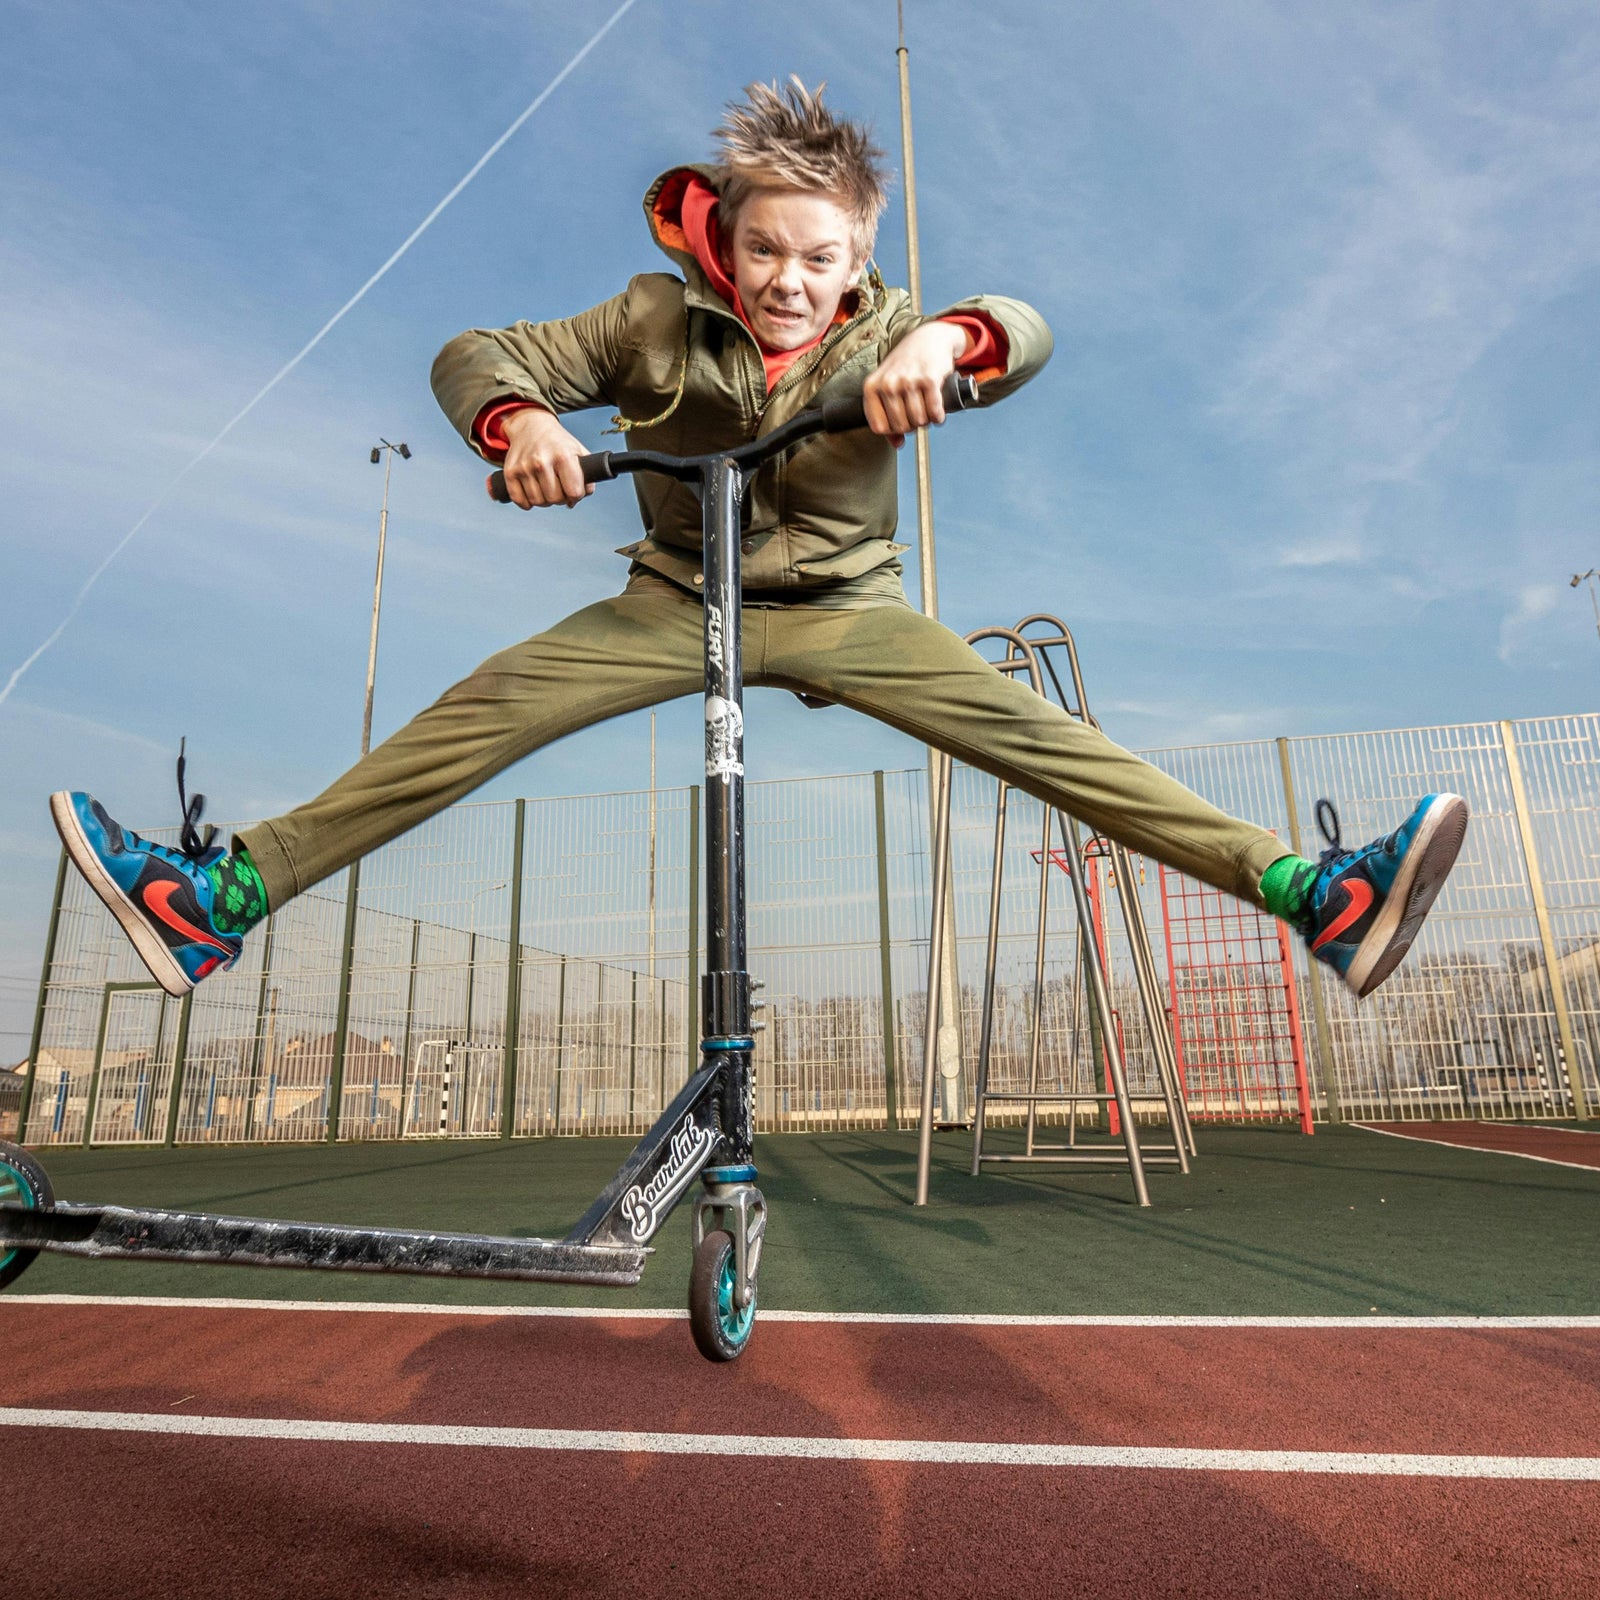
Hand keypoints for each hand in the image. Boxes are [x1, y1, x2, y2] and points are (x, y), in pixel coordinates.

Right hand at [498, 407, 592, 507]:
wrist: (531, 425)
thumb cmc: (557, 442)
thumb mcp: (578, 451)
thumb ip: (588, 474)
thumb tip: (583, 495)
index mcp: (563, 456)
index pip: (573, 492)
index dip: (576, 496)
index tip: (574, 491)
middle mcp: (542, 461)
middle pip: (555, 499)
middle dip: (560, 498)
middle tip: (559, 489)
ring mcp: (524, 467)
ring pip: (537, 502)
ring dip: (544, 500)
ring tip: (546, 488)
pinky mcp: (510, 472)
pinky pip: (519, 500)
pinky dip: (527, 502)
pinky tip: (532, 493)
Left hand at [862, 322, 970, 446]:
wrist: (928, 338)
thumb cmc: (906, 366)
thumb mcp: (888, 386)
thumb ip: (887, 416)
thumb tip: (896, 444)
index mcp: (872, 386)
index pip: (879, 427)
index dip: (892, 430)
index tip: (901, 422)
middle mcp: (888, 383)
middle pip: (901, 426)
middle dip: (912, 425)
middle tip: (917, 414)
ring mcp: (908, 380)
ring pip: (918, 421)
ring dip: (926, 420)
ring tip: (927, 409)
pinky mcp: (929, 379)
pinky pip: (934, 412)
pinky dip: (938, 416)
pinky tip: (938, 411)